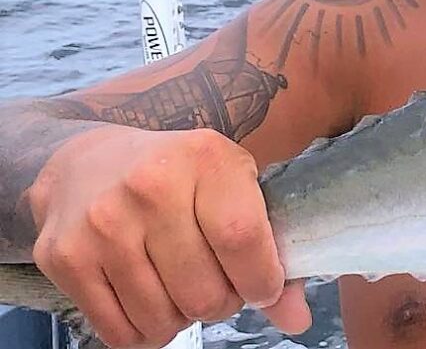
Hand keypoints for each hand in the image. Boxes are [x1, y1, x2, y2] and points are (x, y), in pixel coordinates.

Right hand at [26, 126, 309, 347]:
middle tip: (214, 283)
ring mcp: (102, 223)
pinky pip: (118, 332)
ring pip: (161, 319)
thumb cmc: (179, 176)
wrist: (86, 162)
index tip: (262, 288)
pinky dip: (143, 330)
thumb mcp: (233, 186)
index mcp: (205, 158)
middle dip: (220, 303)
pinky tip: (148, 297)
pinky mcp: (64, 257)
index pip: (242, 240)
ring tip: (179, 286)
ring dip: (180, 318)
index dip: (260, 281)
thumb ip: (269, 249)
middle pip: (202, 292)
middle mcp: (149, 186)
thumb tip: (296, 319)